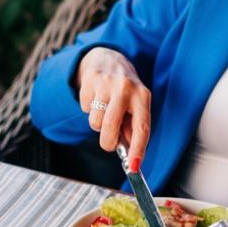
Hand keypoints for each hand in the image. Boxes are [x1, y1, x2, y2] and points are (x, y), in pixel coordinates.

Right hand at [76, 47, 151, 171]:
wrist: (108, 59)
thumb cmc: (125, 91)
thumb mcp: (136, 105)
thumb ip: (133, 128)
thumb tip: (130, 156)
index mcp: (143, 96)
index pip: (142, 128)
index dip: (138, 150)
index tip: (134, 168)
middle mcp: (126, 88)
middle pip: (111, 126)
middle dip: (107, 142)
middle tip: (109, 144)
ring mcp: (107, 83)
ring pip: (95, 121)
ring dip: (97, 124)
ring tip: (104, 111)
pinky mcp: (90, 81)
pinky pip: (85, 109)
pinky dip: (88, 109)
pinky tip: (95, 98)